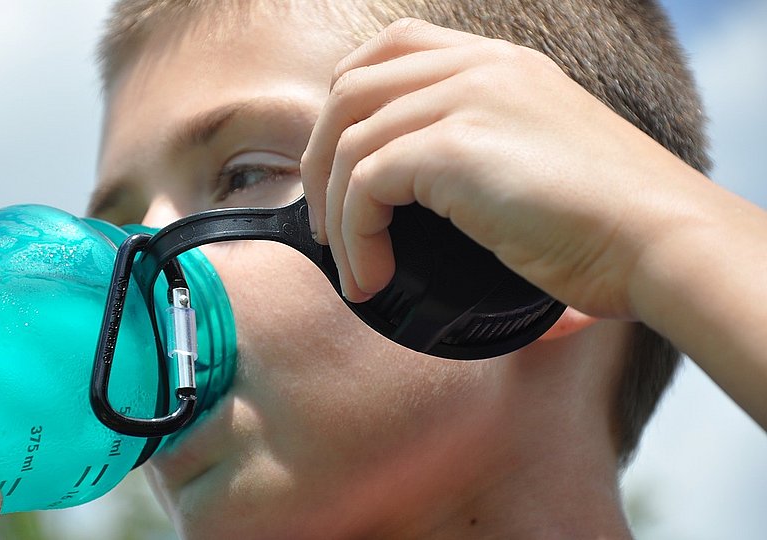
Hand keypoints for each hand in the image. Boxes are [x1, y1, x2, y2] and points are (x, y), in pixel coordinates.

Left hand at [301, 18, 705, 318]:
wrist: (659, 238)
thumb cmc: (609, 221)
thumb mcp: (539, 161)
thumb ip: (483, 158)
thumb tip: (434, 214)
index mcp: (499, 64)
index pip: (393, 47)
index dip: (346, 100)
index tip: (341, 163)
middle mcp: (479, 68)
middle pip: (350, 88)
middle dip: (320, 160)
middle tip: (327, 223)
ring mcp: (467, 100)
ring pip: (349, 140)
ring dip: (334, 212)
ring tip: (351, 263)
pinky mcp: (456, 147)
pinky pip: (365, 185)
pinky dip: (354, 236)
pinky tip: (370, 274)